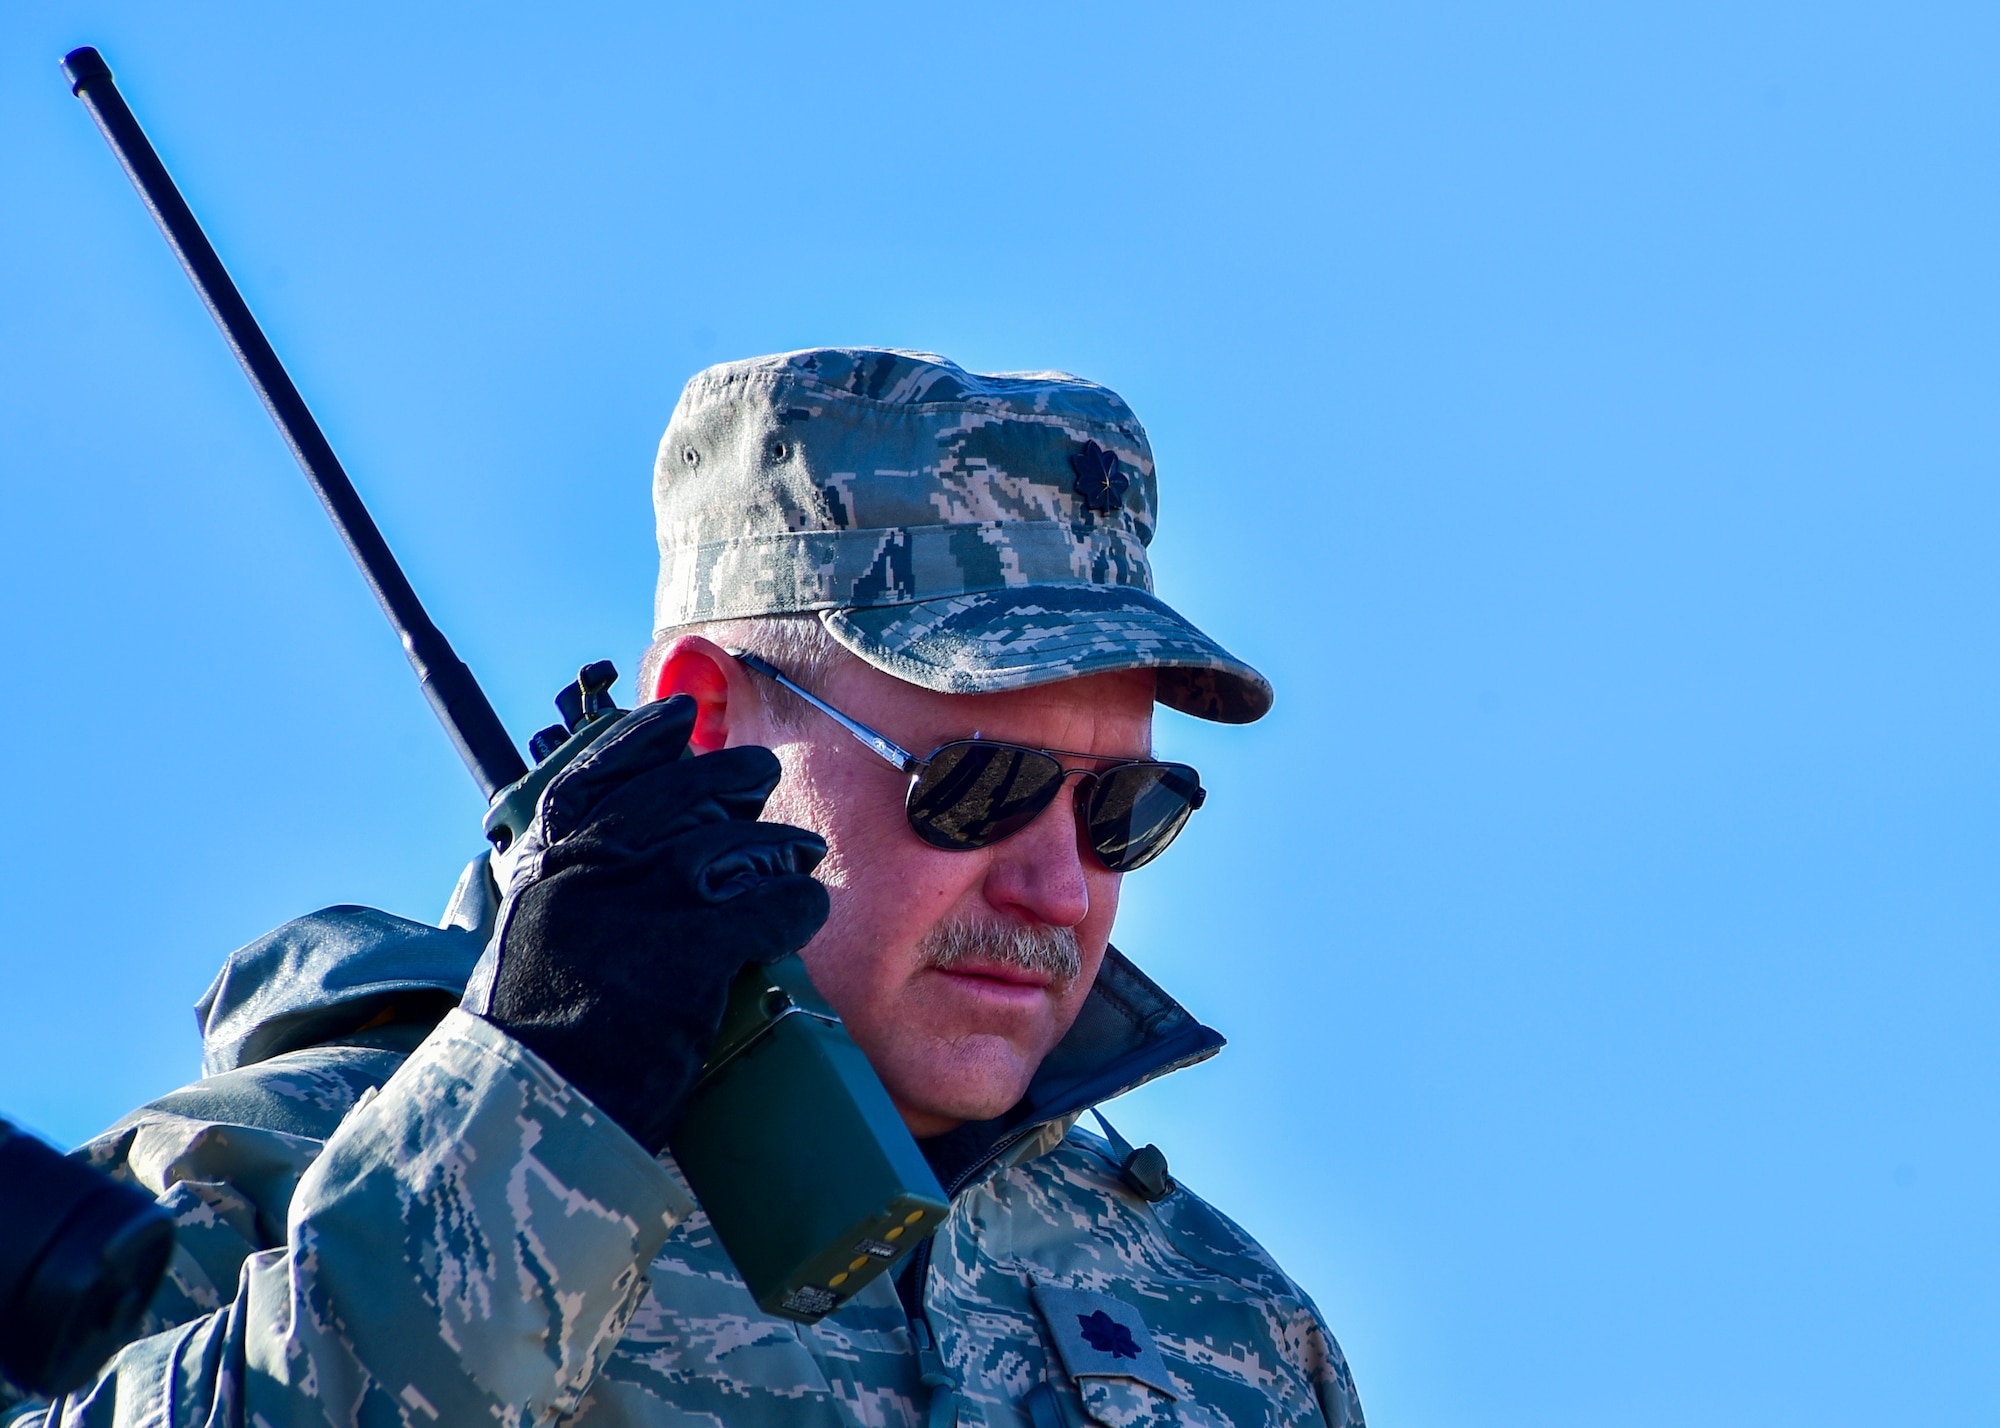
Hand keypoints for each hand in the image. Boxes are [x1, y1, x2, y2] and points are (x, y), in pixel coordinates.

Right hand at [466, 695, 828, 1152]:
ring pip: (729, 846)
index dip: (644, 737)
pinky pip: (765, 909)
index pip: (599, 773)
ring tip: (802, 853)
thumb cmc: (535, 1035)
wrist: (527, 1107)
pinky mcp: (687, 955)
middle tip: (760, 774)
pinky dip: (795, 905)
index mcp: (546, 863)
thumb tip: (633, 854)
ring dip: (776, 844)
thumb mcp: (532, 936)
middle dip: (727, 777)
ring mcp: (640, 907)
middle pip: (676, 795)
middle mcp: (591, 869)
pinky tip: (808, 907)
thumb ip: (573, 888)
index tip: (679, 716)